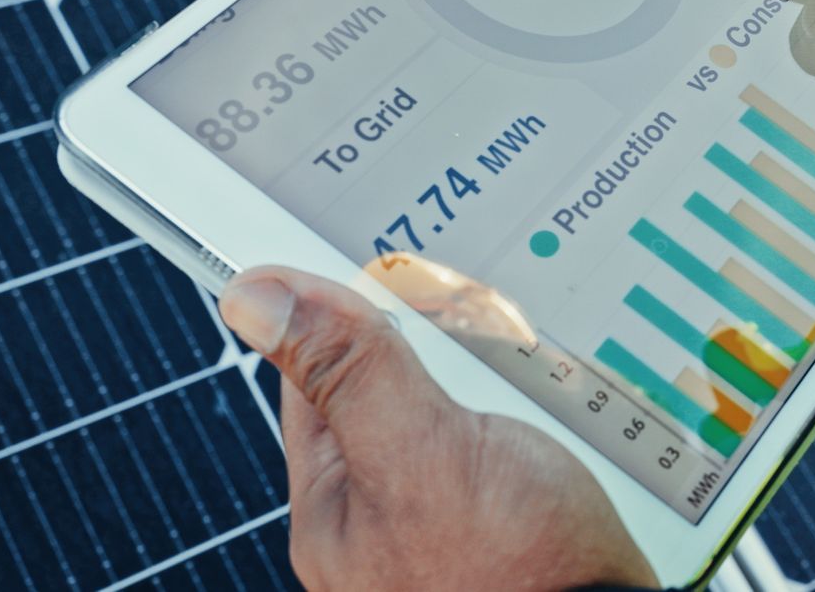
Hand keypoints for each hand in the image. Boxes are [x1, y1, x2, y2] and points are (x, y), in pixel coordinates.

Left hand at [217, 267, 656, 591]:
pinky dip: (530, 405)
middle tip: (466, 300)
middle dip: (428, 340)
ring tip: (520, 344)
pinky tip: (557, 393)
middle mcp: (386, 521)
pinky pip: (511, 437)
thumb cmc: (514, 574)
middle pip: (391, 389)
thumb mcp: (421, 452)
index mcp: (336, 509)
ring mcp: (454, 523)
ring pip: (459, 407)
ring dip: (489, 368)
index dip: (334, 313)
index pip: (315, 380)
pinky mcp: (519, 519)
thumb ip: (348, 373)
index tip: (364, 254)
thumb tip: (257, 296)